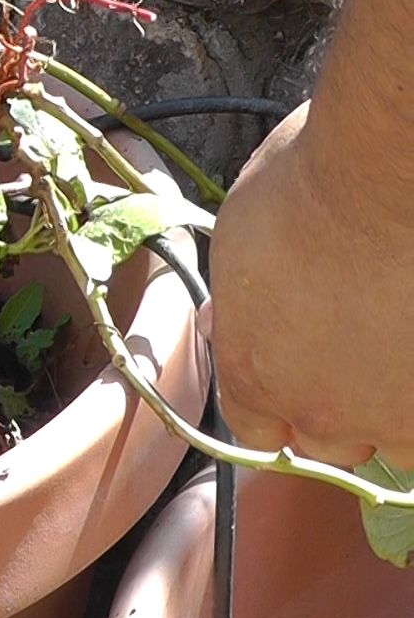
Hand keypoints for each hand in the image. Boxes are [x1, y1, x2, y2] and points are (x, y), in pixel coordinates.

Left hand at [208, 103, 413, 467]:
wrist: (389, 176)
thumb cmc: (307, 188)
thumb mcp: (238, 241)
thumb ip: (235, 300)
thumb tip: (221, 319)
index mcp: (252, 374)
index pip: (255, 428)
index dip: (276, 404)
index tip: (294, 374)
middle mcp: (319, 410)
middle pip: (326, 441)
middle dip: (337, 405)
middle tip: (356, 349)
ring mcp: (393, 414)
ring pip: (395, 440)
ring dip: (395, 405)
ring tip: (398, 345)